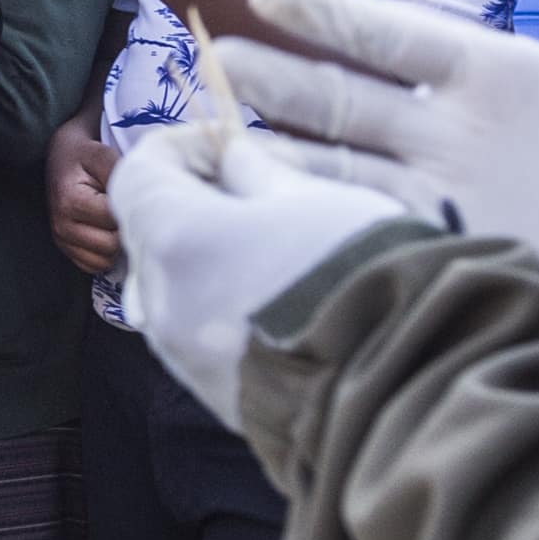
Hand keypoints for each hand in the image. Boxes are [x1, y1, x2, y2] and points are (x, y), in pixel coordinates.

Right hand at [43, 113, 119, 278]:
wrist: (62, 157)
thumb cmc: (85, 156)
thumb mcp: (103, 155)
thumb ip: (120, 175)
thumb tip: (139, 200)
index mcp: (70, 201)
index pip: (113, 221)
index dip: (129, 211)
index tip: (133, 198)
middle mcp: (61, 225)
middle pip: (110, 246)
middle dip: (124, 230)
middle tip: (128, 211)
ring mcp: (62, 240)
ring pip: (104, 261)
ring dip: (116, 245)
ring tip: (117, 222)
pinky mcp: (67, 249)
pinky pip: (95, 266)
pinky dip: (106, 254)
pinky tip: (109, 233)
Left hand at [110, 98, 407, 428]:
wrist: (399, 385)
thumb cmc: (359, 274)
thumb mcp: (316, 200)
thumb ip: (258, 173)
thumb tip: (232, 159)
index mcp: (178, 240)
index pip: (139, 174)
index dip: (181, 148)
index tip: (227, 145)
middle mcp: (162, 303)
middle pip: (151, 233)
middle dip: (196, 203)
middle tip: (261, 193)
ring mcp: (183, 356)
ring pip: (173, 287)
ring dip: (209, 257)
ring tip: (278, 249)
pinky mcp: (211, 394)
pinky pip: (199, 334)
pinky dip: (223, 305)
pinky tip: (280, 300)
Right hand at [213, 0, 538, 300]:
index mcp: (495, 73)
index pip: (396, 35)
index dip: (334, 15)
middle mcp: (460, 132)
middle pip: (351, 100)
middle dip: (284, 79)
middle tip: (219, 56)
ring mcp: (457, 193)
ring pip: (350, 168)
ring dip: (288, 151)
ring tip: (224, 135)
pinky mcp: (469, 248)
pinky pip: (385, 230)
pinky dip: (333, 219)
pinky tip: (285, 215)